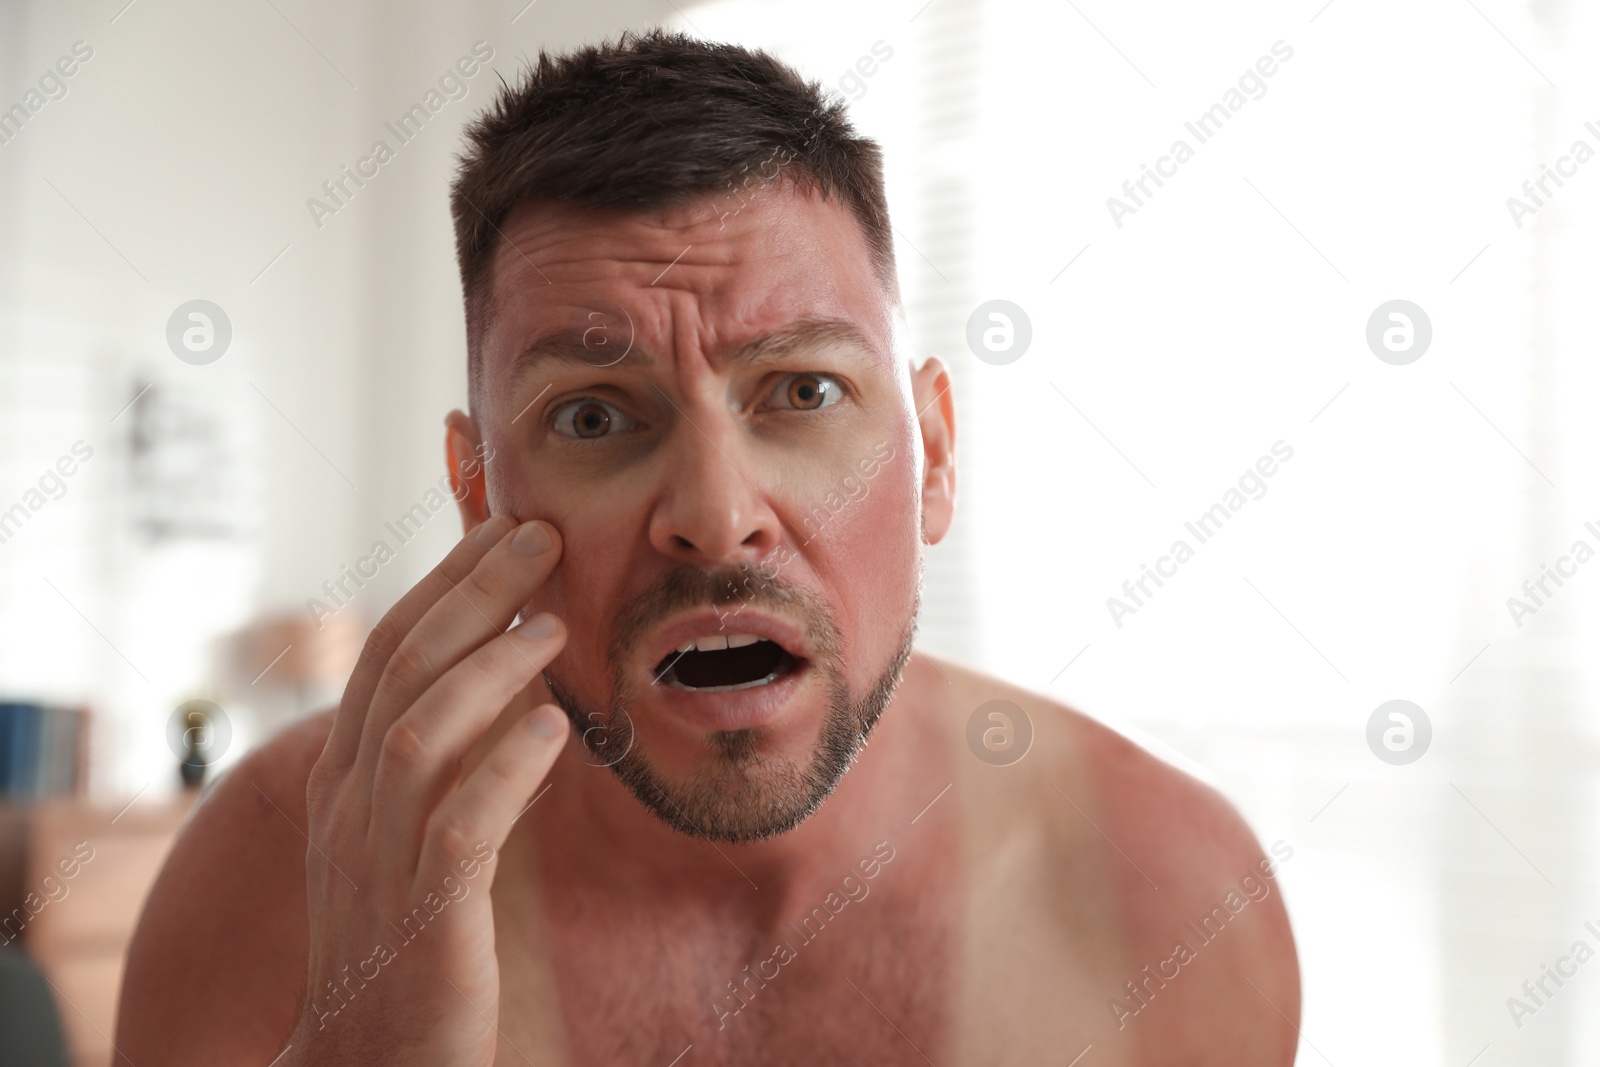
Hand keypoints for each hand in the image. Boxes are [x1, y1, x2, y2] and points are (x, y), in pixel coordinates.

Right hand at [284, 513, 567, 1065]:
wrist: (364, 1064)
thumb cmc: (405, 938)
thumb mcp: (412, 834)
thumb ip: (450, 764)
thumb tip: (517, 693)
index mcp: (347, 778)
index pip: (386, 652)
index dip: (444, 582)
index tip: (502, 525)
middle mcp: (350, 805)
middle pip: (398, 670)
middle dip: (468, 593)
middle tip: (538, 535)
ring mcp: (378, 860)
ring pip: (418, 736)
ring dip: (487, 671)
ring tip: (553, 627)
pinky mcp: (423, 918)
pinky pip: (458, 829)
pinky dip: (504, 771)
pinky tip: (553, 730)